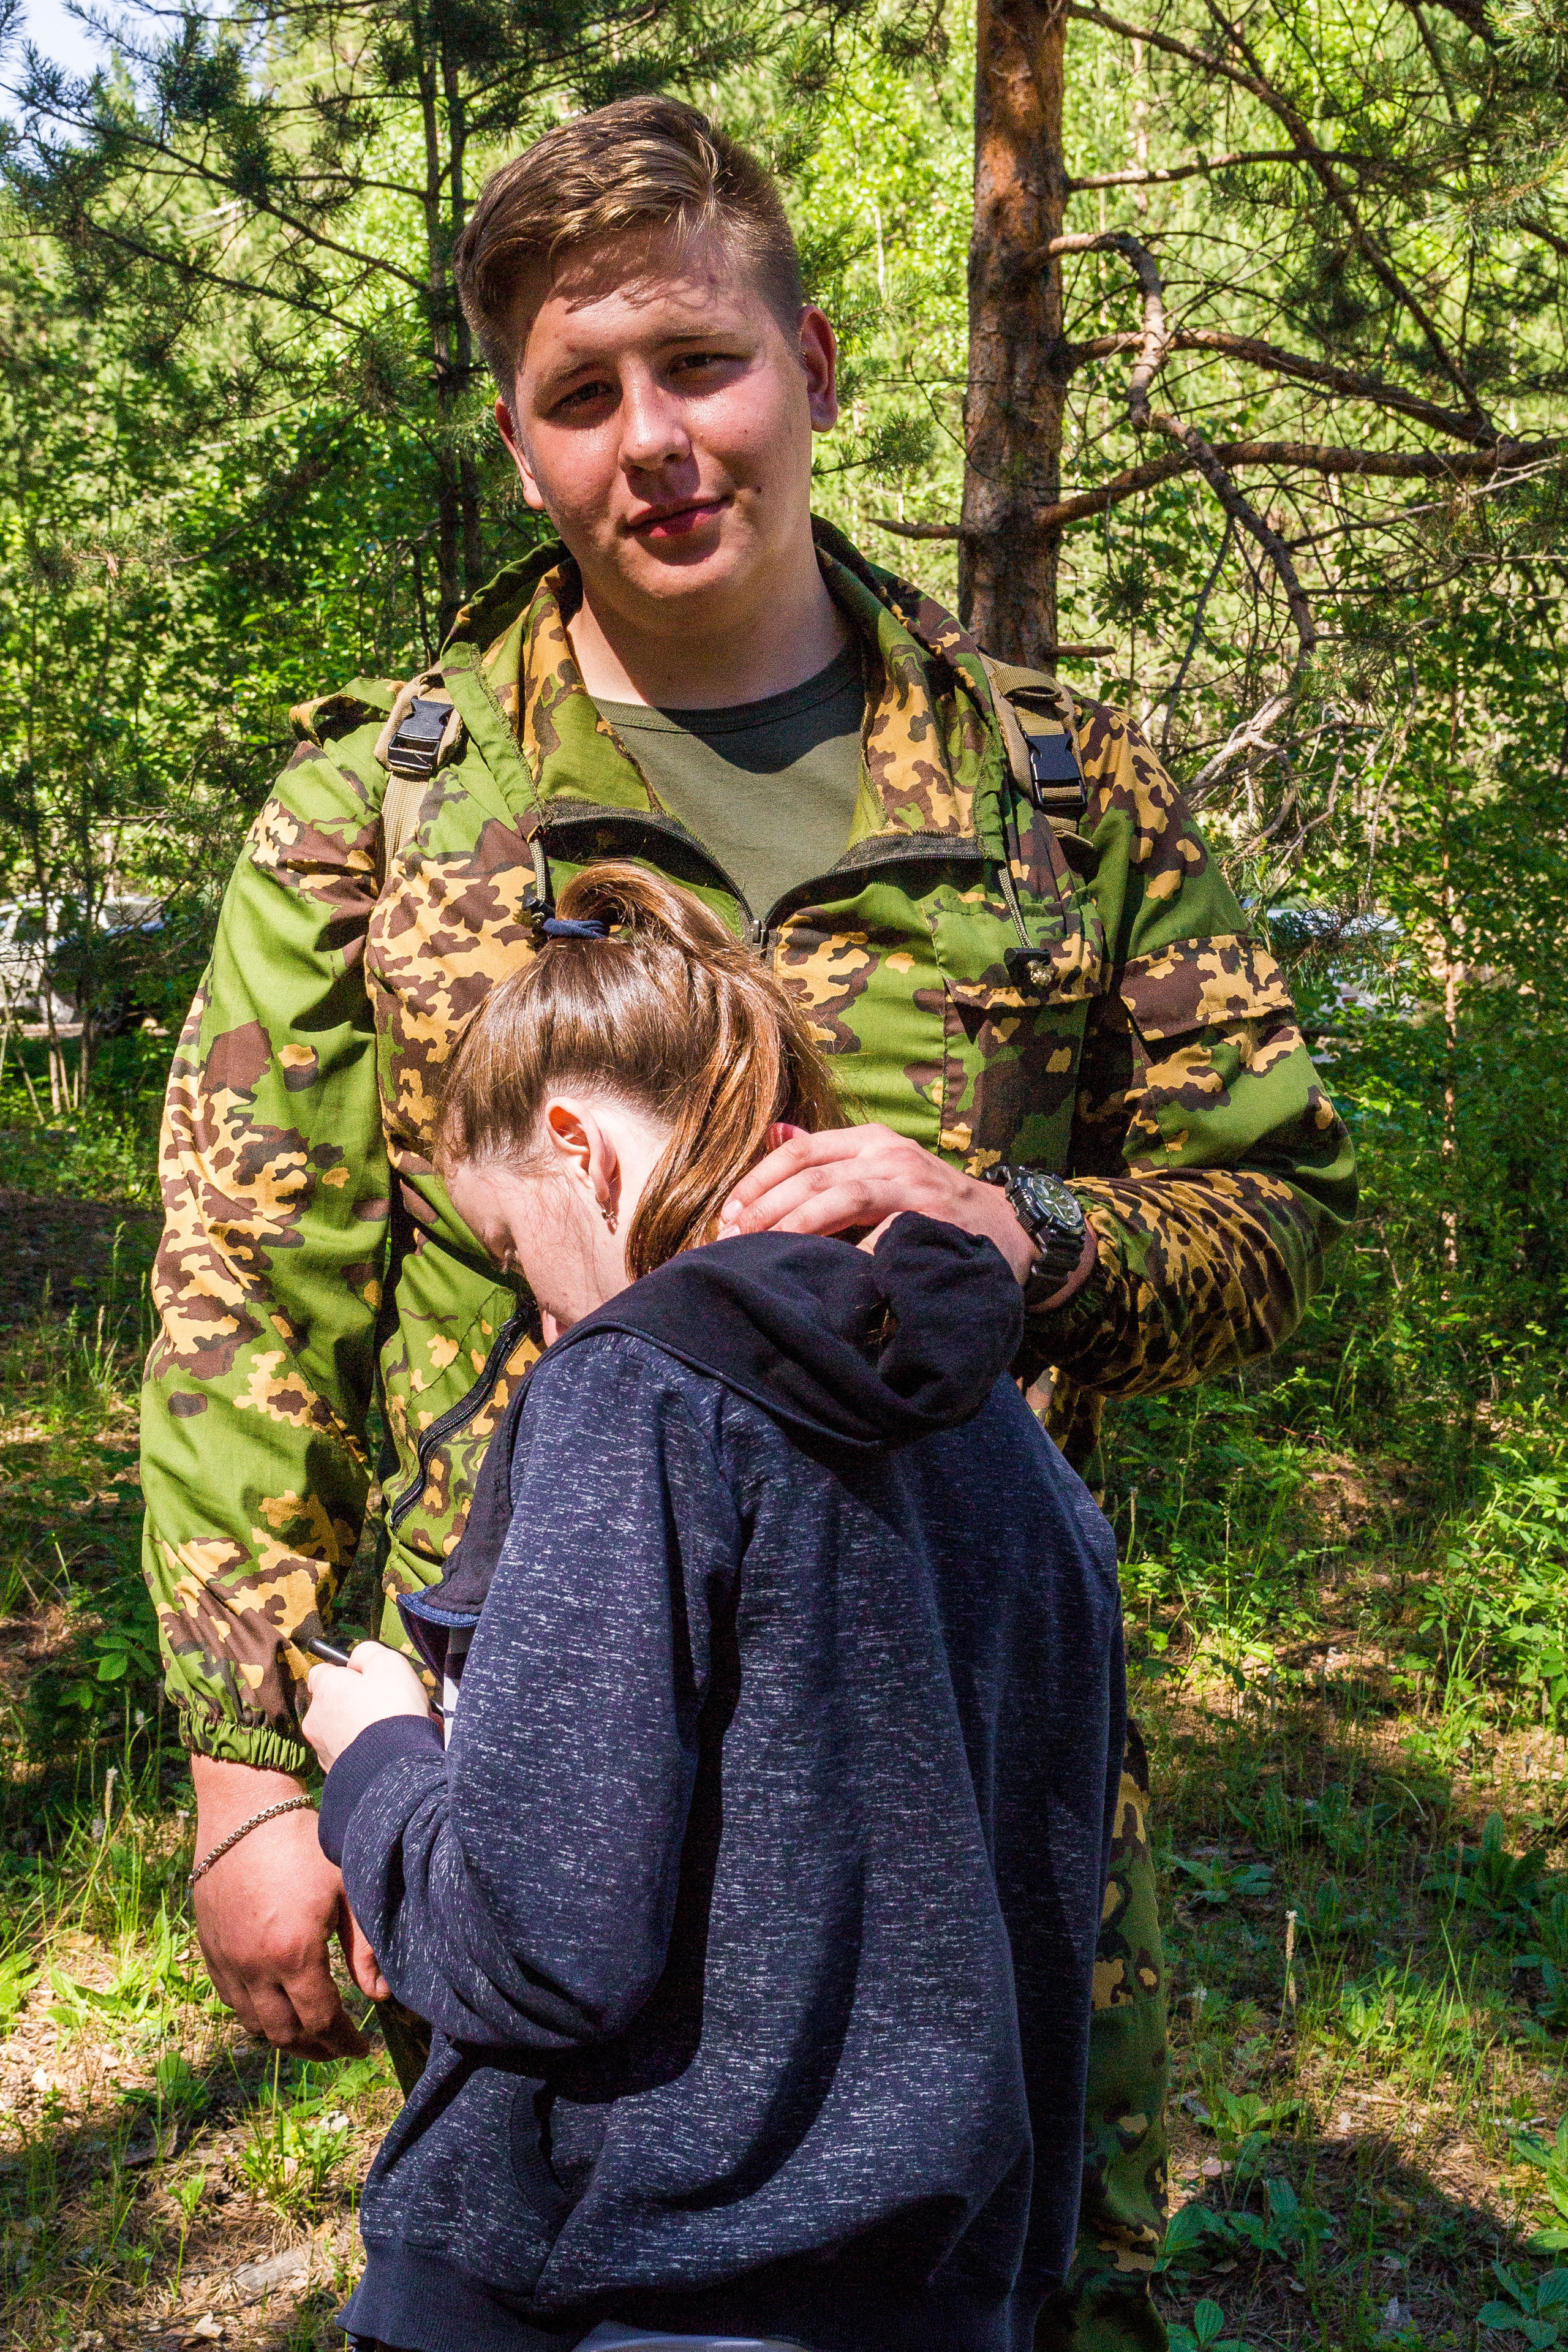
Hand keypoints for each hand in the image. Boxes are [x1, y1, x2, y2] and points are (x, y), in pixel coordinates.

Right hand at [190, 1755, 388, 2055]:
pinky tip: (274, 2008)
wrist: (243, 1813)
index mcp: (293, 1954)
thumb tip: (380, 1997)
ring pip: (253, 2024)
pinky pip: (230, 2001)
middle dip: (315, 2049)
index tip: (363, 2048)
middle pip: (284, 2034)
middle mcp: (254, 1967)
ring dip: (283, 2038)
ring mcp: (227, 1961)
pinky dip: (254, 2016)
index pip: (320, 2020)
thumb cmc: (304, 1843)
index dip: (343, 2041)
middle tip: (338, 2049)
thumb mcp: (346, 1887)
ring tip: (309, 2036)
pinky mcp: (209, 1950)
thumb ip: (365, 1947)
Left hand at [302, 1640, 433, 1772]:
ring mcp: (323, 1747)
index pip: (323, 1671)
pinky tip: (388, 1749)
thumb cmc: (391, 1710)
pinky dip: (365, 1749)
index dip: (347, 1671)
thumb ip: (367, 1652)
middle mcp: (316, 1718)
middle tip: (386, 1705)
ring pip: (342, 1728)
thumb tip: (357, 1658)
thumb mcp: (387, 1663)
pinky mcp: (333, 1771)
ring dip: (361, 1726)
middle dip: (355, 1702)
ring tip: (393, 1730)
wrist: (393, 1768)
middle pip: (334, 1702)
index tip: (368, 1677)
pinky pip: (350, 1752)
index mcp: (325, 1689)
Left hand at [717, 1123, 1037, 1283]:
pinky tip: (818, 1275)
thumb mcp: (881, 1167)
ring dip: (791, 1228)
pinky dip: (844, 1258)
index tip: (727, 1215)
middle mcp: (890, 1154)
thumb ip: (829, 1157)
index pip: (799, 1151)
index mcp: (872, 1140)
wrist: (1005, 1228)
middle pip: (810, 1177)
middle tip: (732, 1243)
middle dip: (763, 1211)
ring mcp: (912, 1186)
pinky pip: (876, 1239)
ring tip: (760, 1253)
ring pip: (838, 1199)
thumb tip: (773, 1133)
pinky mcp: (930, 1220)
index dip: (756, 1182)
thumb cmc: (930, 1204)